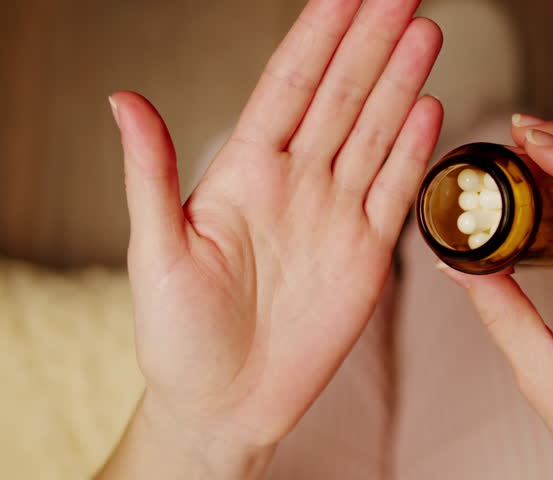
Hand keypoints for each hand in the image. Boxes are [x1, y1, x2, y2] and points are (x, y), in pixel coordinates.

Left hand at [99, 0, 442, 476]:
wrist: (225, 403)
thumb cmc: (178, 334)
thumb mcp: (155, 252)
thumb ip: (152, 174)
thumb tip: (124, 98)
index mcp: (244, 172)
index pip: (289, 85)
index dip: (319, 35)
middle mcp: (296, 183)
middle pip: (343, 96)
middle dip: (372, 41)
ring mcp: (335, 216)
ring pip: (375, 133)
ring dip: (400, 83)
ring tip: (423, 32)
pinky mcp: (366, 255)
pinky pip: (395, 193)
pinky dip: (414, 151)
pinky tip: (428, 109)